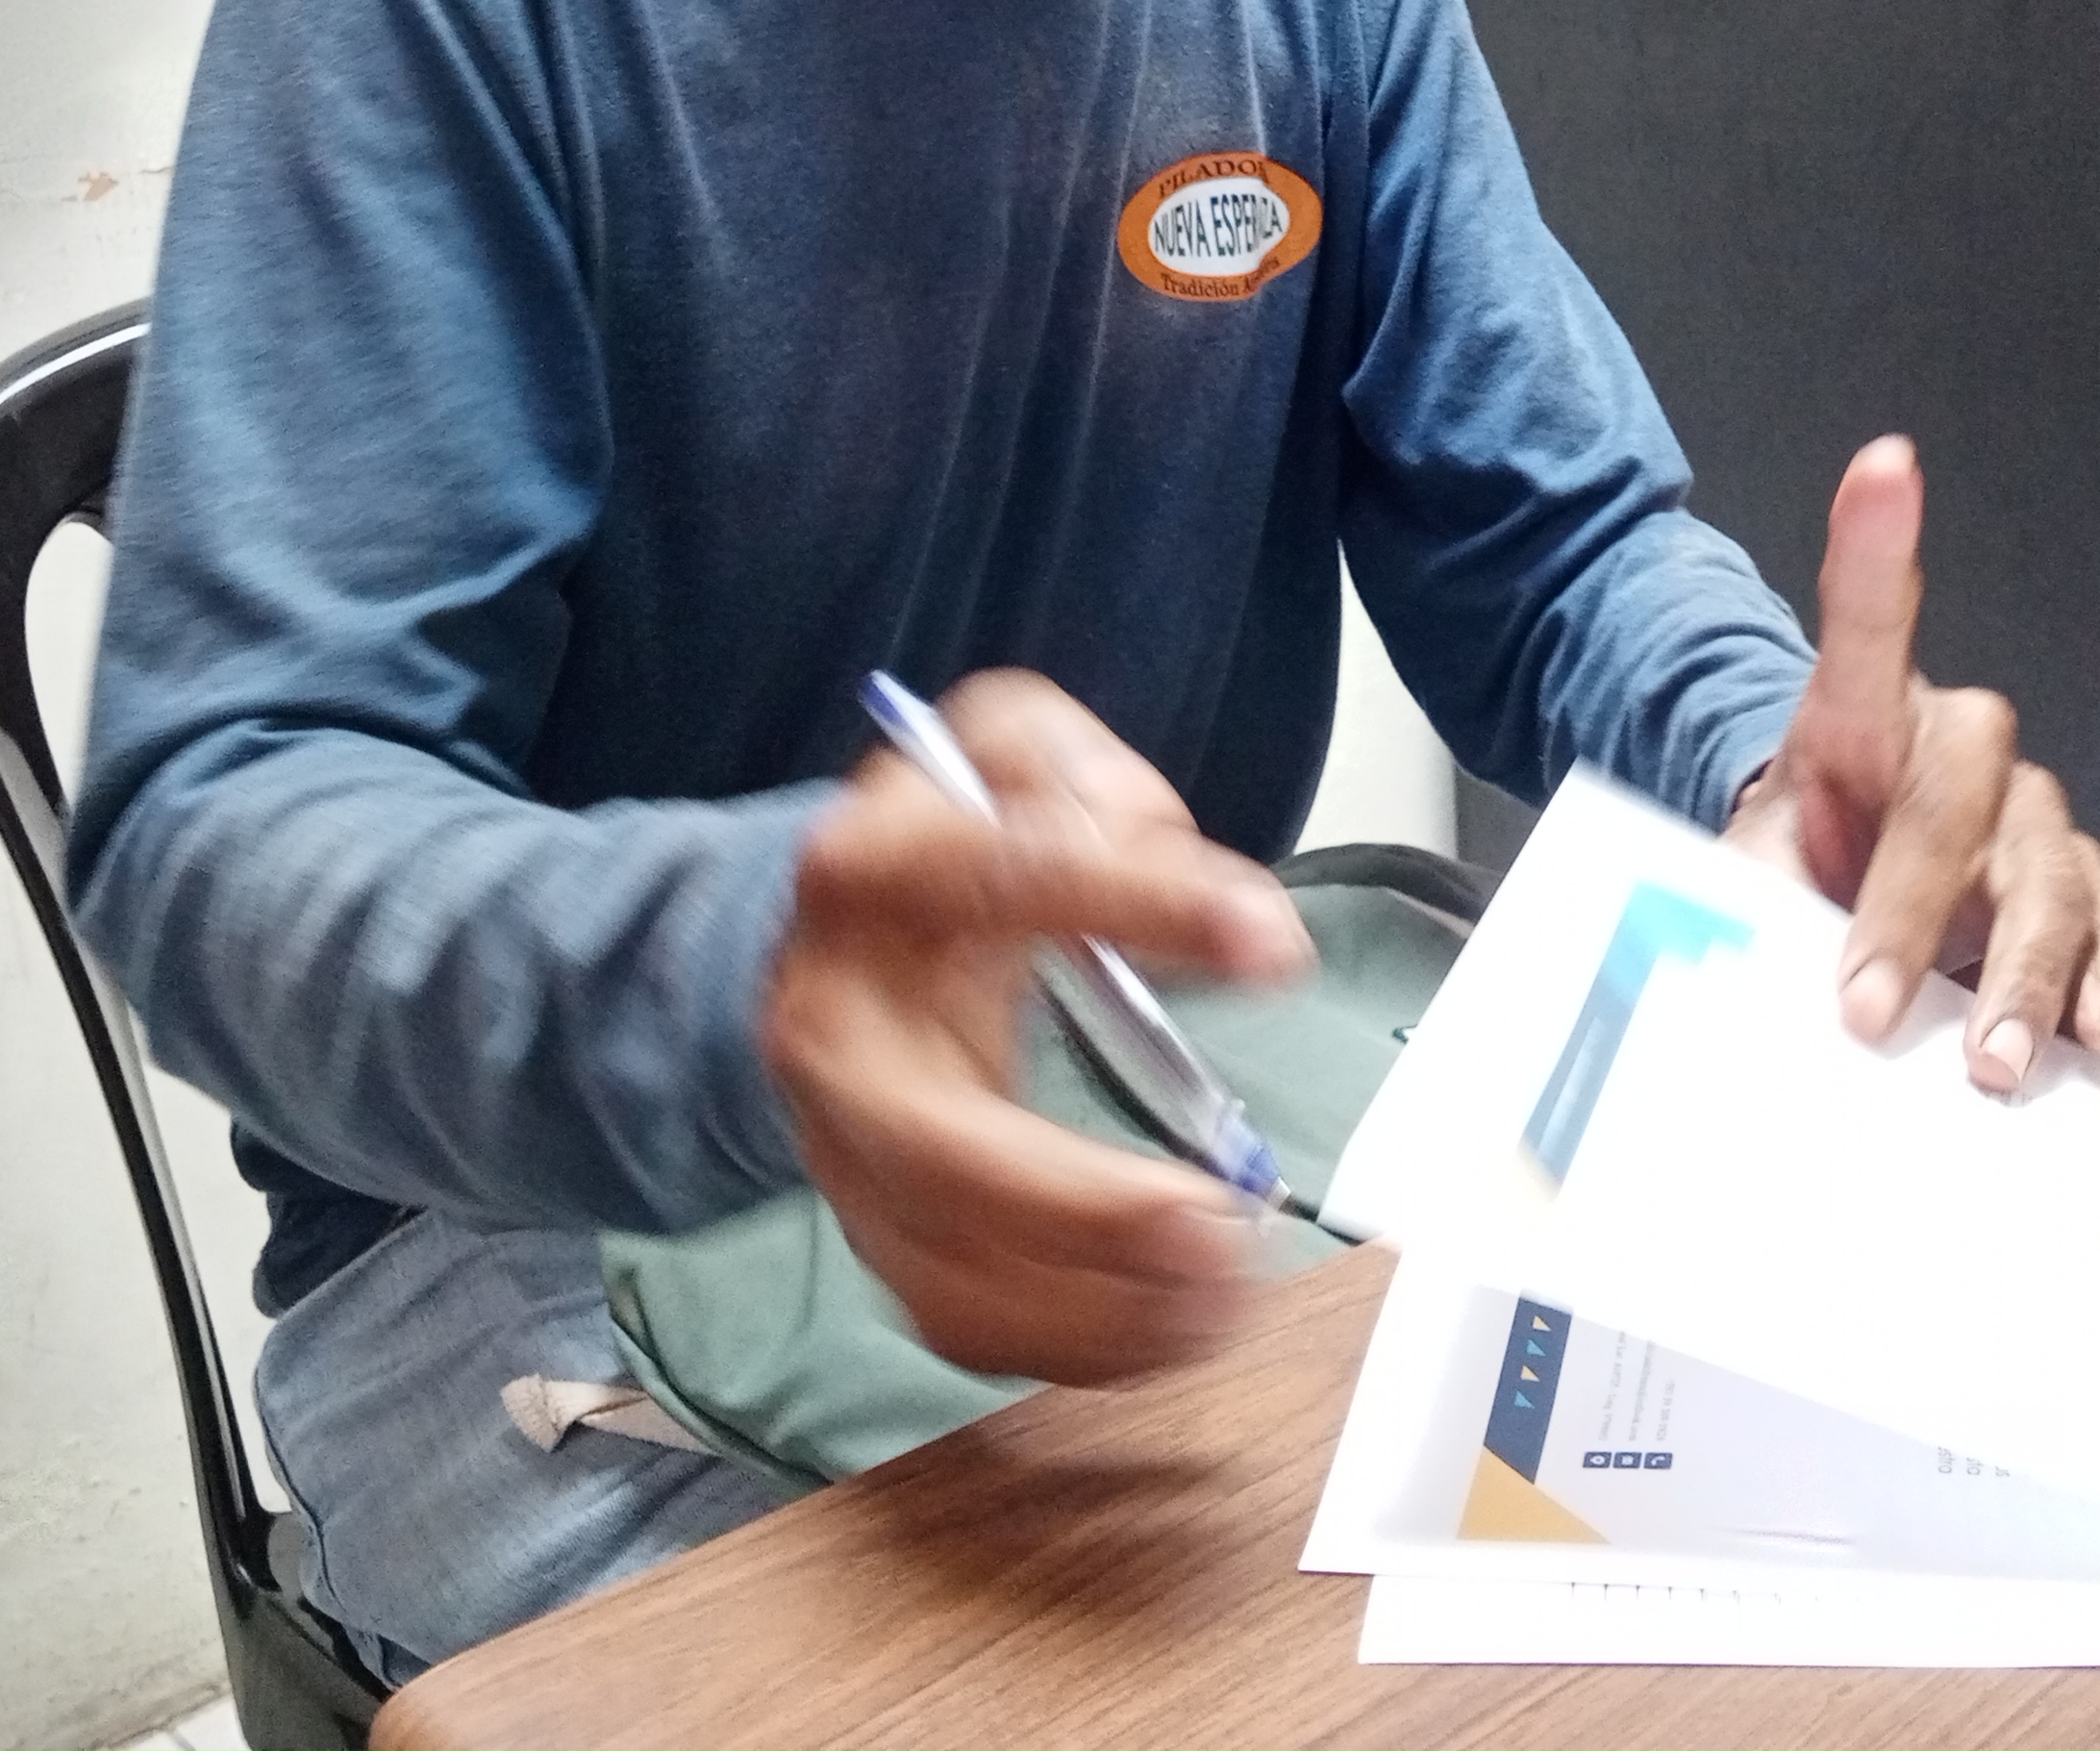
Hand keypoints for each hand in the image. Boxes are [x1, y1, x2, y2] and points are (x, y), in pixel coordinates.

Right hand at [759, 669, 1314, 1384]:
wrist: (830, 937)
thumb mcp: (1018, 752)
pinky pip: (963, 1323)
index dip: (1142, 904)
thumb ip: (1107, 792)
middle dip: (1083, 1209)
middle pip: (941, 1151)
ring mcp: (842, 1150)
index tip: (1270, 946)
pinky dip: (1075, 1347)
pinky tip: (1172, 1327)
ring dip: (1097, 1309)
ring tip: (1225, 1292)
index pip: (1009, 878)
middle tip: (1218, 1225)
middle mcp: (837, 1026)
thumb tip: (1224, 918)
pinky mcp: (873, 1231)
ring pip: (950, 1271)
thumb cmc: (952, 839)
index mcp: (877, 872)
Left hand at [1721, 437, 2099, 1092]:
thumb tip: (1703, 963)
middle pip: (1958, 801)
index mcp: (1863, 723)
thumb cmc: (1805, 874)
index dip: (1876, 545)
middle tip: (1863, 1012)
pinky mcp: (2090, 896)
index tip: (1884, 466)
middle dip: (1907, 912)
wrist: (1851, 914)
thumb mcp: (1751, 872)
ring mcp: (2037, 825)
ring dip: (2019, 979)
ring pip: (2048, 883)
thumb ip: (1740, 894)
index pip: (1869, 628)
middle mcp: (1964, 756)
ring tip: (1988, 1060)